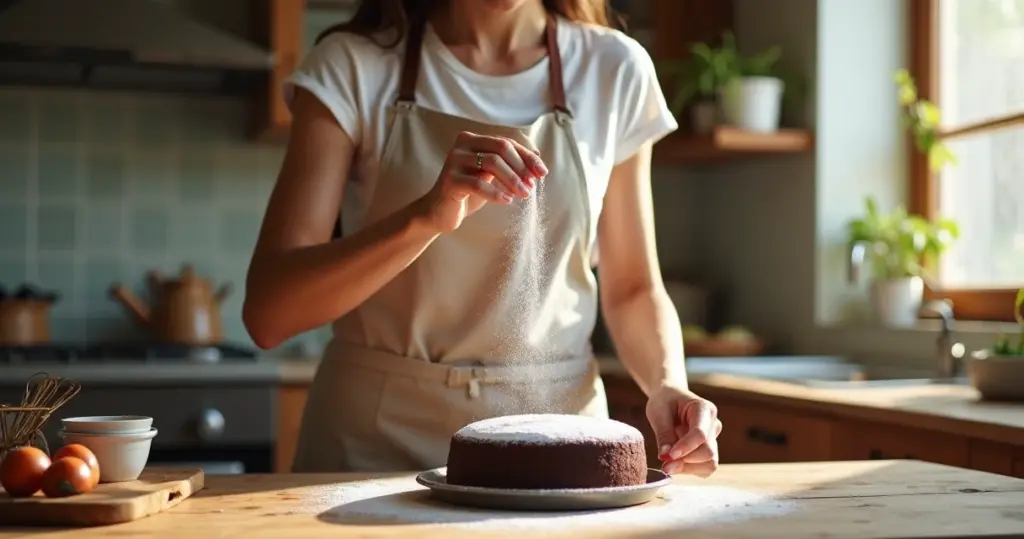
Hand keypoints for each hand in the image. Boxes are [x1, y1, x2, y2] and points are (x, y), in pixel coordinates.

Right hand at [416, 131, 547, 232]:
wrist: (440, 212)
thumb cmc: (469, 193)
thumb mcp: (490, 175)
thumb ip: (508, 166)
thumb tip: (538, 165)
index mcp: (473, 139)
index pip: (507, 142)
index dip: (527, 156)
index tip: (542, 173)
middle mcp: (462, 144)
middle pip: (501, 147)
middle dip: (521, 167)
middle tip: (531, 186)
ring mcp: (454, 160)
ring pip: (492, 162)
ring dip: (512, 180)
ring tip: (523, 194)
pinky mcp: (449, 180)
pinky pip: (478, 184)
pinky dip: (496, 193)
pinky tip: (506, 201)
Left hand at [646, 384, 721, 477]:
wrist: (670, 398)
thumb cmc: (664, 402)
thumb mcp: (658, 412)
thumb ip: (664, 435)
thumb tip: (666, 457)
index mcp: (703, 408)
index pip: (700, 433)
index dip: (685, 447)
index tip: (668, 456)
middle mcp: (713, 424)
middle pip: (708, 451)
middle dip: (685, 461)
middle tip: (664, 464)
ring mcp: (714, 438)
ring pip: (709, 463)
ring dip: (687, 468)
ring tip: (668, 461)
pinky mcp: (710, 450)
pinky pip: (705, 468)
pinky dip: (690, 470)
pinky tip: (676, 462)